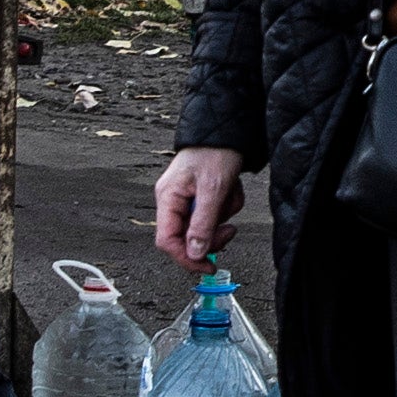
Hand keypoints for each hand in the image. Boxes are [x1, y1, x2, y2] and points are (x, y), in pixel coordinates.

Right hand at [154, 148, 243, 267]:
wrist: (228, 130)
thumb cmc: (215, 151)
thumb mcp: (213, 190)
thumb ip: (203, 224)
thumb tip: (195, 253)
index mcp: (167, 197)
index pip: (167, 241)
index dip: (186, 258)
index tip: (207, 266)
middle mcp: (172, 200)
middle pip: (187, 238)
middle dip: (212, 235)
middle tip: (229, 229)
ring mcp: (186, 199)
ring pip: (204, 226)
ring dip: (222, 216)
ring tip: (229, 195)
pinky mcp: (200, 196)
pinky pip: (213, 214)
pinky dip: (226, 206)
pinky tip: (230, 189)